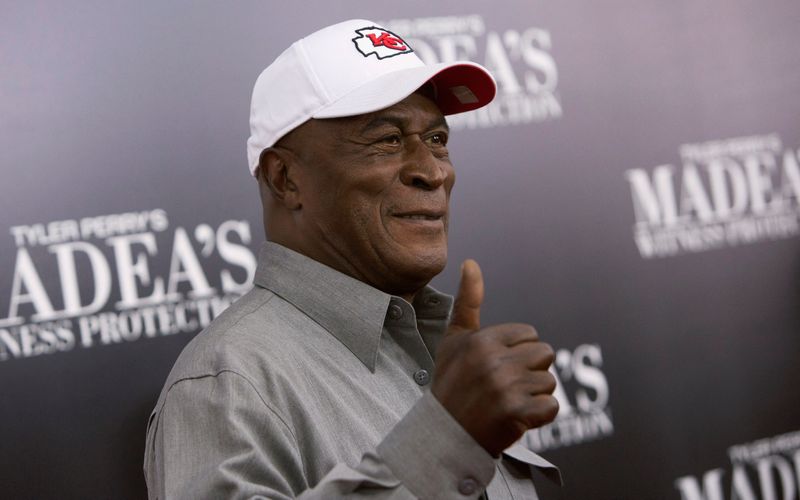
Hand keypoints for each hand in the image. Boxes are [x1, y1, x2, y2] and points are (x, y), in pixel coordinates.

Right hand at [431, 260, 558, 456]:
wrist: (443, 434)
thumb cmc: (451, 384)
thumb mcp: (454, 340)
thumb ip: (467, 301)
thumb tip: (471, 262)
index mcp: (481, 340)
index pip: (529, 334)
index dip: (517, 352)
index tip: (496, 367)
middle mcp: (493, 361)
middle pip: (544, 354)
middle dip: (530, 372)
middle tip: (504, 387)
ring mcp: (505, 388)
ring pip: (549, 381)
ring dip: (533, 396)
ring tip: (506, 403)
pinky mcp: (515, 414)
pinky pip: (552, 407)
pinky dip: (539, 417)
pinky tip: (516, 419)